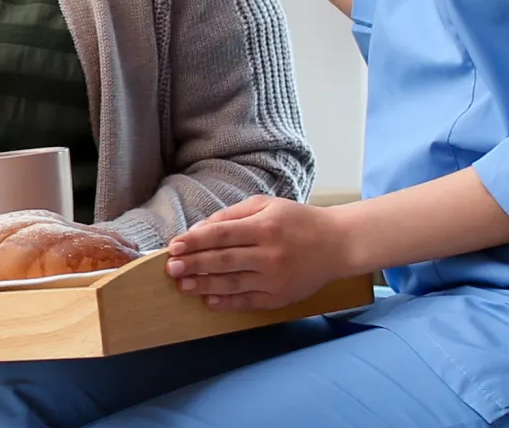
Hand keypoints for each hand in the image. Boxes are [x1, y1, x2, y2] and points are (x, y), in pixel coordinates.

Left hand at [165, 195, 348, 310]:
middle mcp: (269, 254)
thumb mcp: (267, 205)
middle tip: (171, 268)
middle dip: (194, 265)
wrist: (337, 244)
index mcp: (265, 227)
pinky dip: (226, 302)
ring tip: (183, 285)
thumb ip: (232, 215)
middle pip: (223, 260)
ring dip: (204, 285)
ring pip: (232, 284)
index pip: (222, 235)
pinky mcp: (280, 298)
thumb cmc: (298, 221)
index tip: (175, 245)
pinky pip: (248, 302)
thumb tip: (199, 229)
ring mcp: (275, 279)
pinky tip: (208, 299)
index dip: (196, 241)